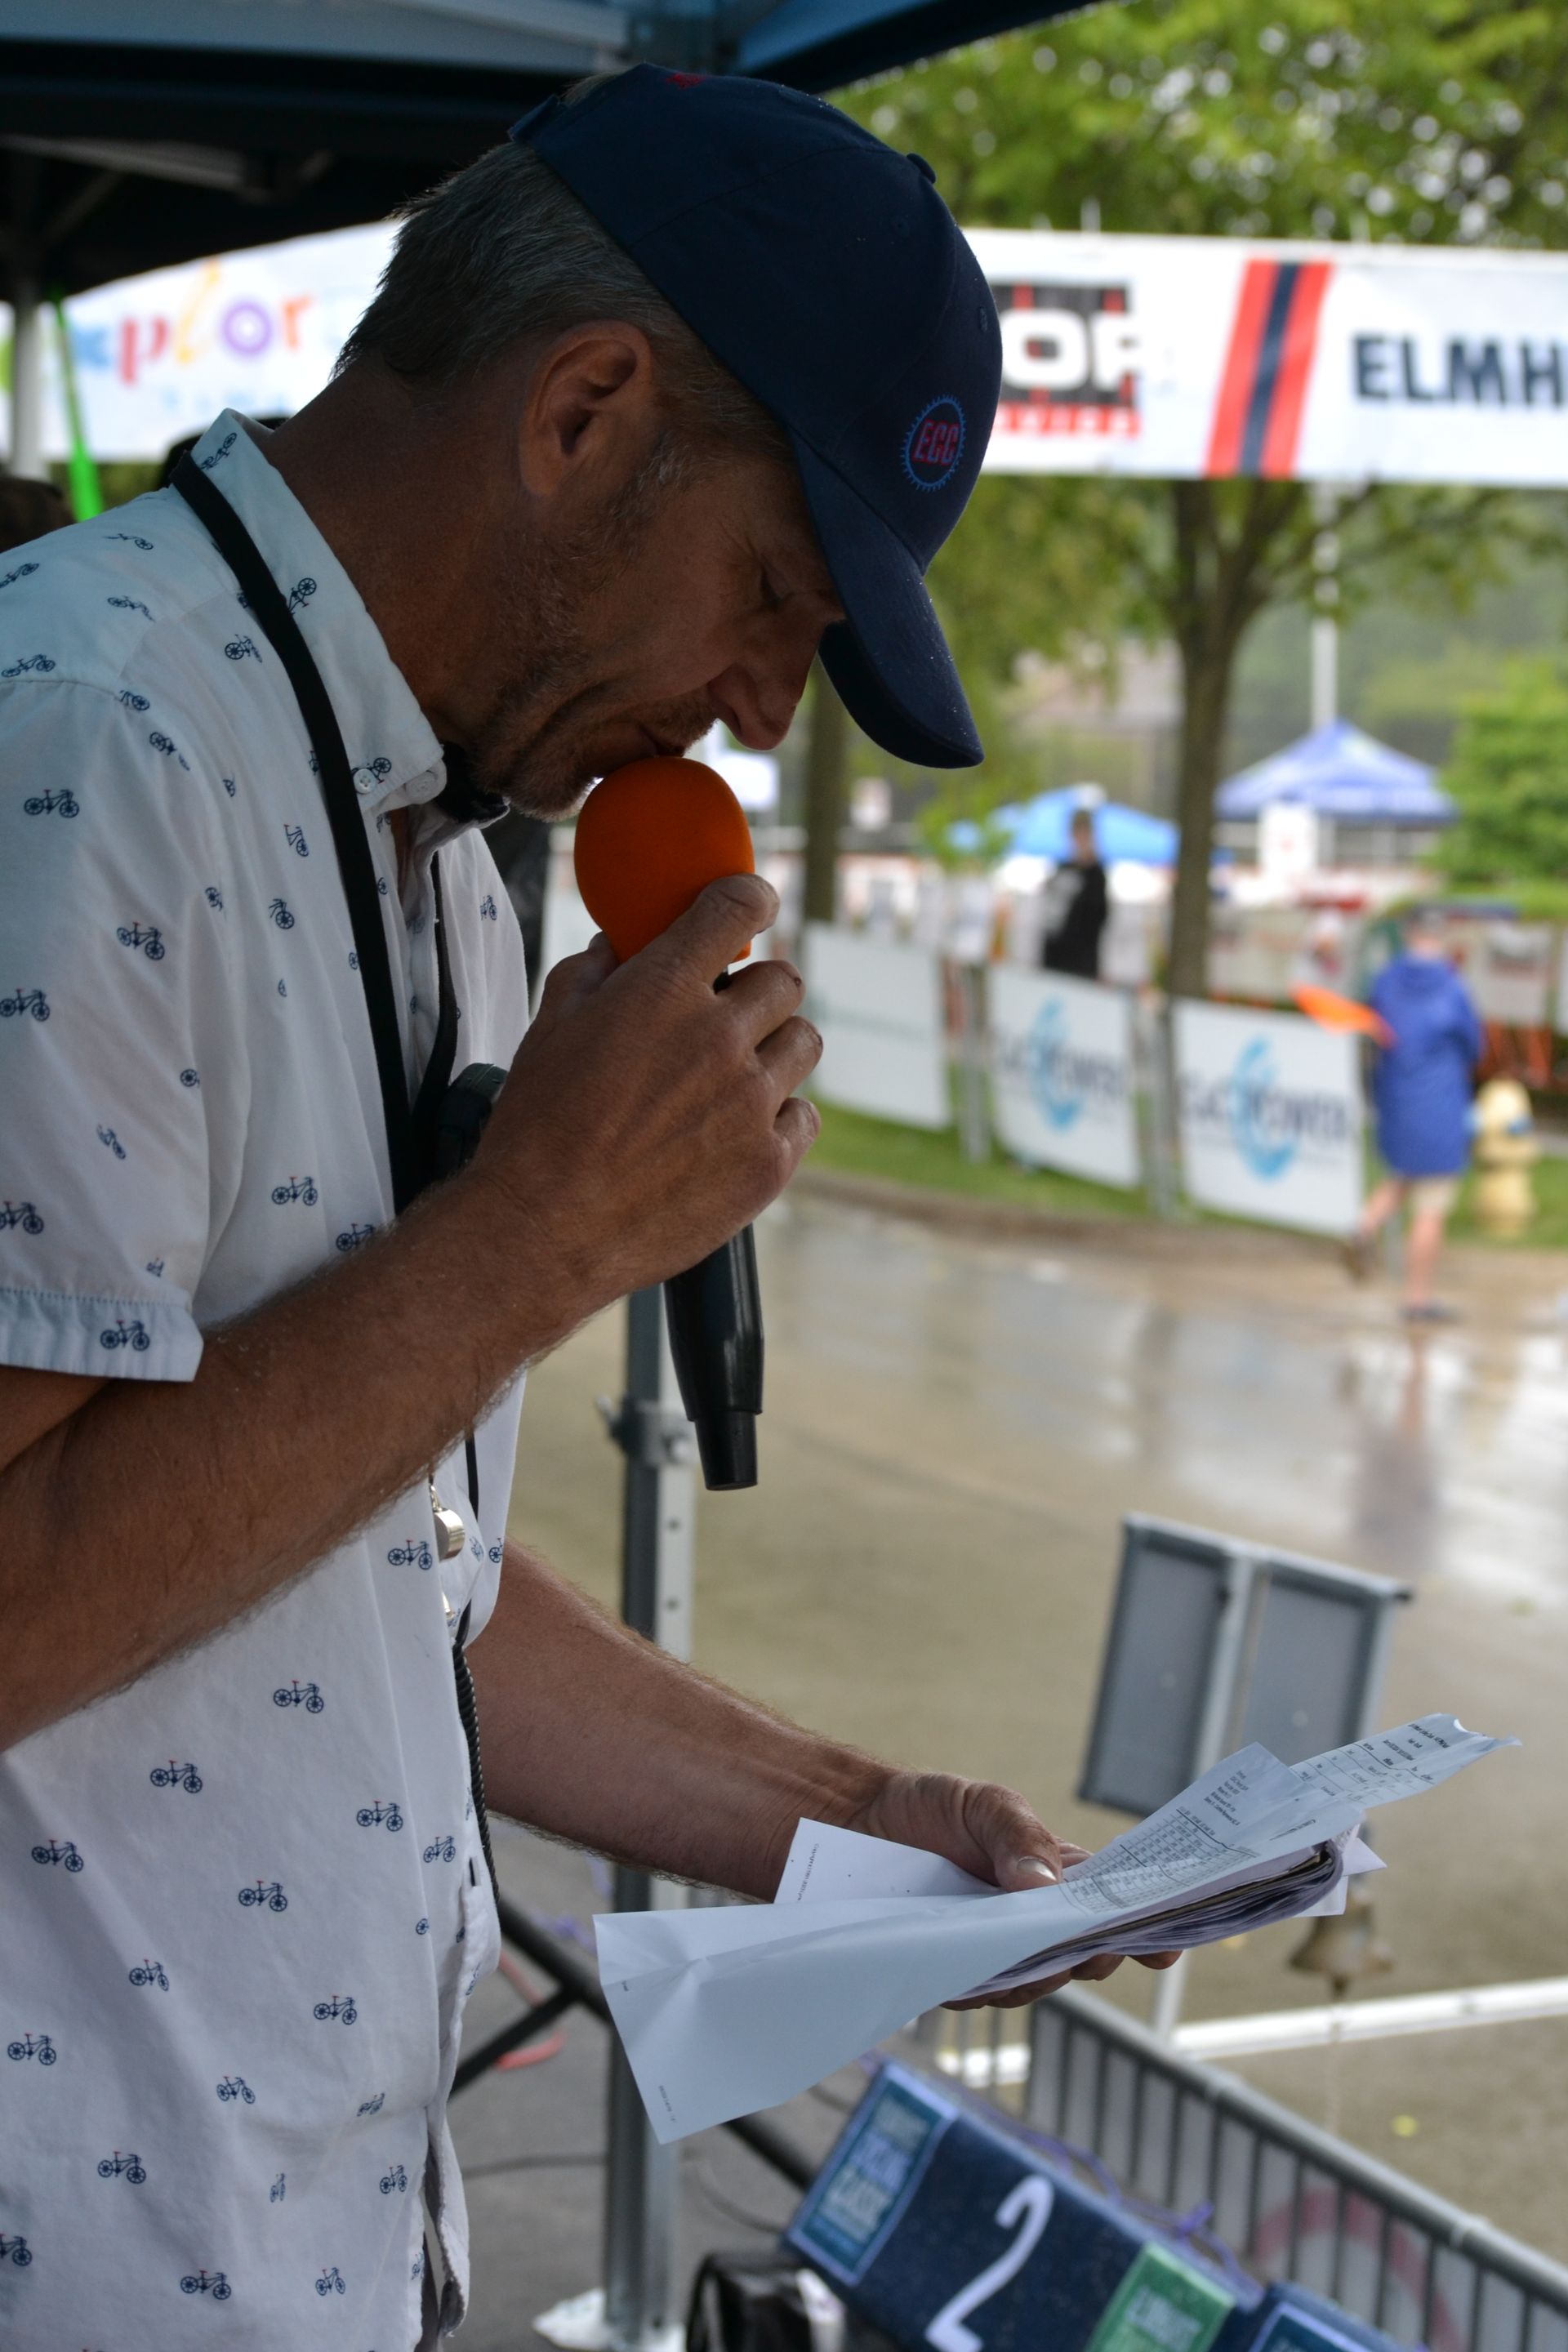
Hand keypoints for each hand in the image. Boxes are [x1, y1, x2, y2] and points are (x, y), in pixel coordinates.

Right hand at [474, 874, 820, 1314]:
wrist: (543, 1231)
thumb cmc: (536, 1131)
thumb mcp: (549, 1029)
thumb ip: (591, 974)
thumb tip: (616, 948)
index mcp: (663, 990)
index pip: (739, 905)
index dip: (750, 899)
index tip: (750, 907)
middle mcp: (719, 1038)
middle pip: (785, 980)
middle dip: (758, 992)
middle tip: (727, 1019)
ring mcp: (751, 1102)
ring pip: (803, 1043)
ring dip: (774, 1051)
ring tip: (733, 1079)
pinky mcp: (768, 1163)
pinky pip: (803, 1116)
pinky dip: (778, 1118)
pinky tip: (737, 1133)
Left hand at [845, 1769, 1179, 2011]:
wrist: (853, 1825)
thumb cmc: (930, 1809)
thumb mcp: (984, 1805)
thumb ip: (1019, 1838)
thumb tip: (1047, 1890)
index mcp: (1059, 1877)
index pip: (1114, 1906)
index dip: (1148, 1927)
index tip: (1168, 1943)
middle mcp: (1033, 1924)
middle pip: (1082, 1956)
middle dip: (1089, 1956)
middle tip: (1085, 1946)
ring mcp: (992, 1954)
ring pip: (1034, 1983)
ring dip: (1032, 1973)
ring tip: (1013, 1948)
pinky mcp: (950, 1974)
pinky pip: (977, 1992)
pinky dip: (979, 1982)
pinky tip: (964, 1965)